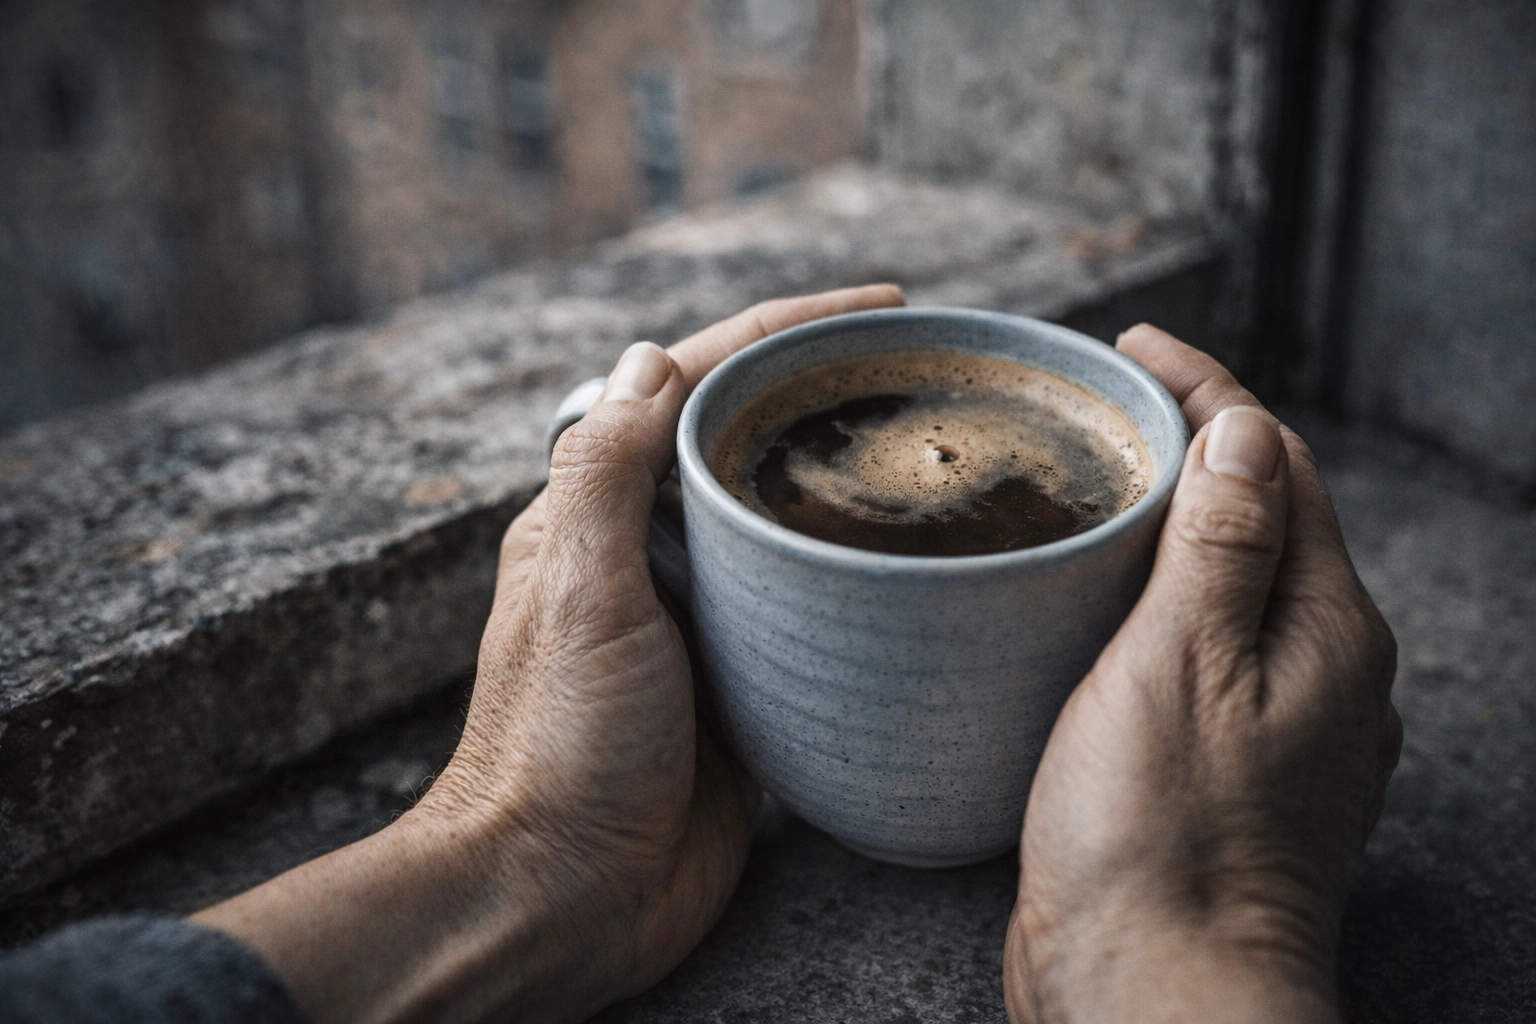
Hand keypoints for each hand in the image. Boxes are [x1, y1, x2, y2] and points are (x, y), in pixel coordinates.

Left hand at [197, 284, 905, 1023]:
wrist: (566, 896)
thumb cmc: (558, 747)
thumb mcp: (581, 594)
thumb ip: (607, 475)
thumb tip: (650, 357)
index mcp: (601, 516)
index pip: (698, 386)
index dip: (786, 332)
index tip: (881, 307)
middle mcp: (654, 556)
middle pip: (749, 442)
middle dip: (829, 394)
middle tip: (930, 370)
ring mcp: (706, 621)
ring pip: (788, 523)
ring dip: (851, 480)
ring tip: (943, 451)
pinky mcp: (748, 686)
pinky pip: (812, 612)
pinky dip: (860, 578)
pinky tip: (920, 569)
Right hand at [1003, 325, 1401, 1023]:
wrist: (1154, 992)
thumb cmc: (1161, 836)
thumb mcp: (1184, 665)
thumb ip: (1223, 543)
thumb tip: (1244, 431)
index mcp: (1326, 629)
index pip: (1278, 464)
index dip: (1210, 391)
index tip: (1134, 346)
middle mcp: (1320, 671)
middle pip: (1267, 516)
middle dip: (1196, 443)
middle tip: (1105, 404)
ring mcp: (1279, 725)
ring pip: (1232, 584)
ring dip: (1175, 519)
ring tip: (1096, 483)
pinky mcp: (1225, 768)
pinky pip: (1202, 648)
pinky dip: (1159, 598)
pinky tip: (1102, 605)